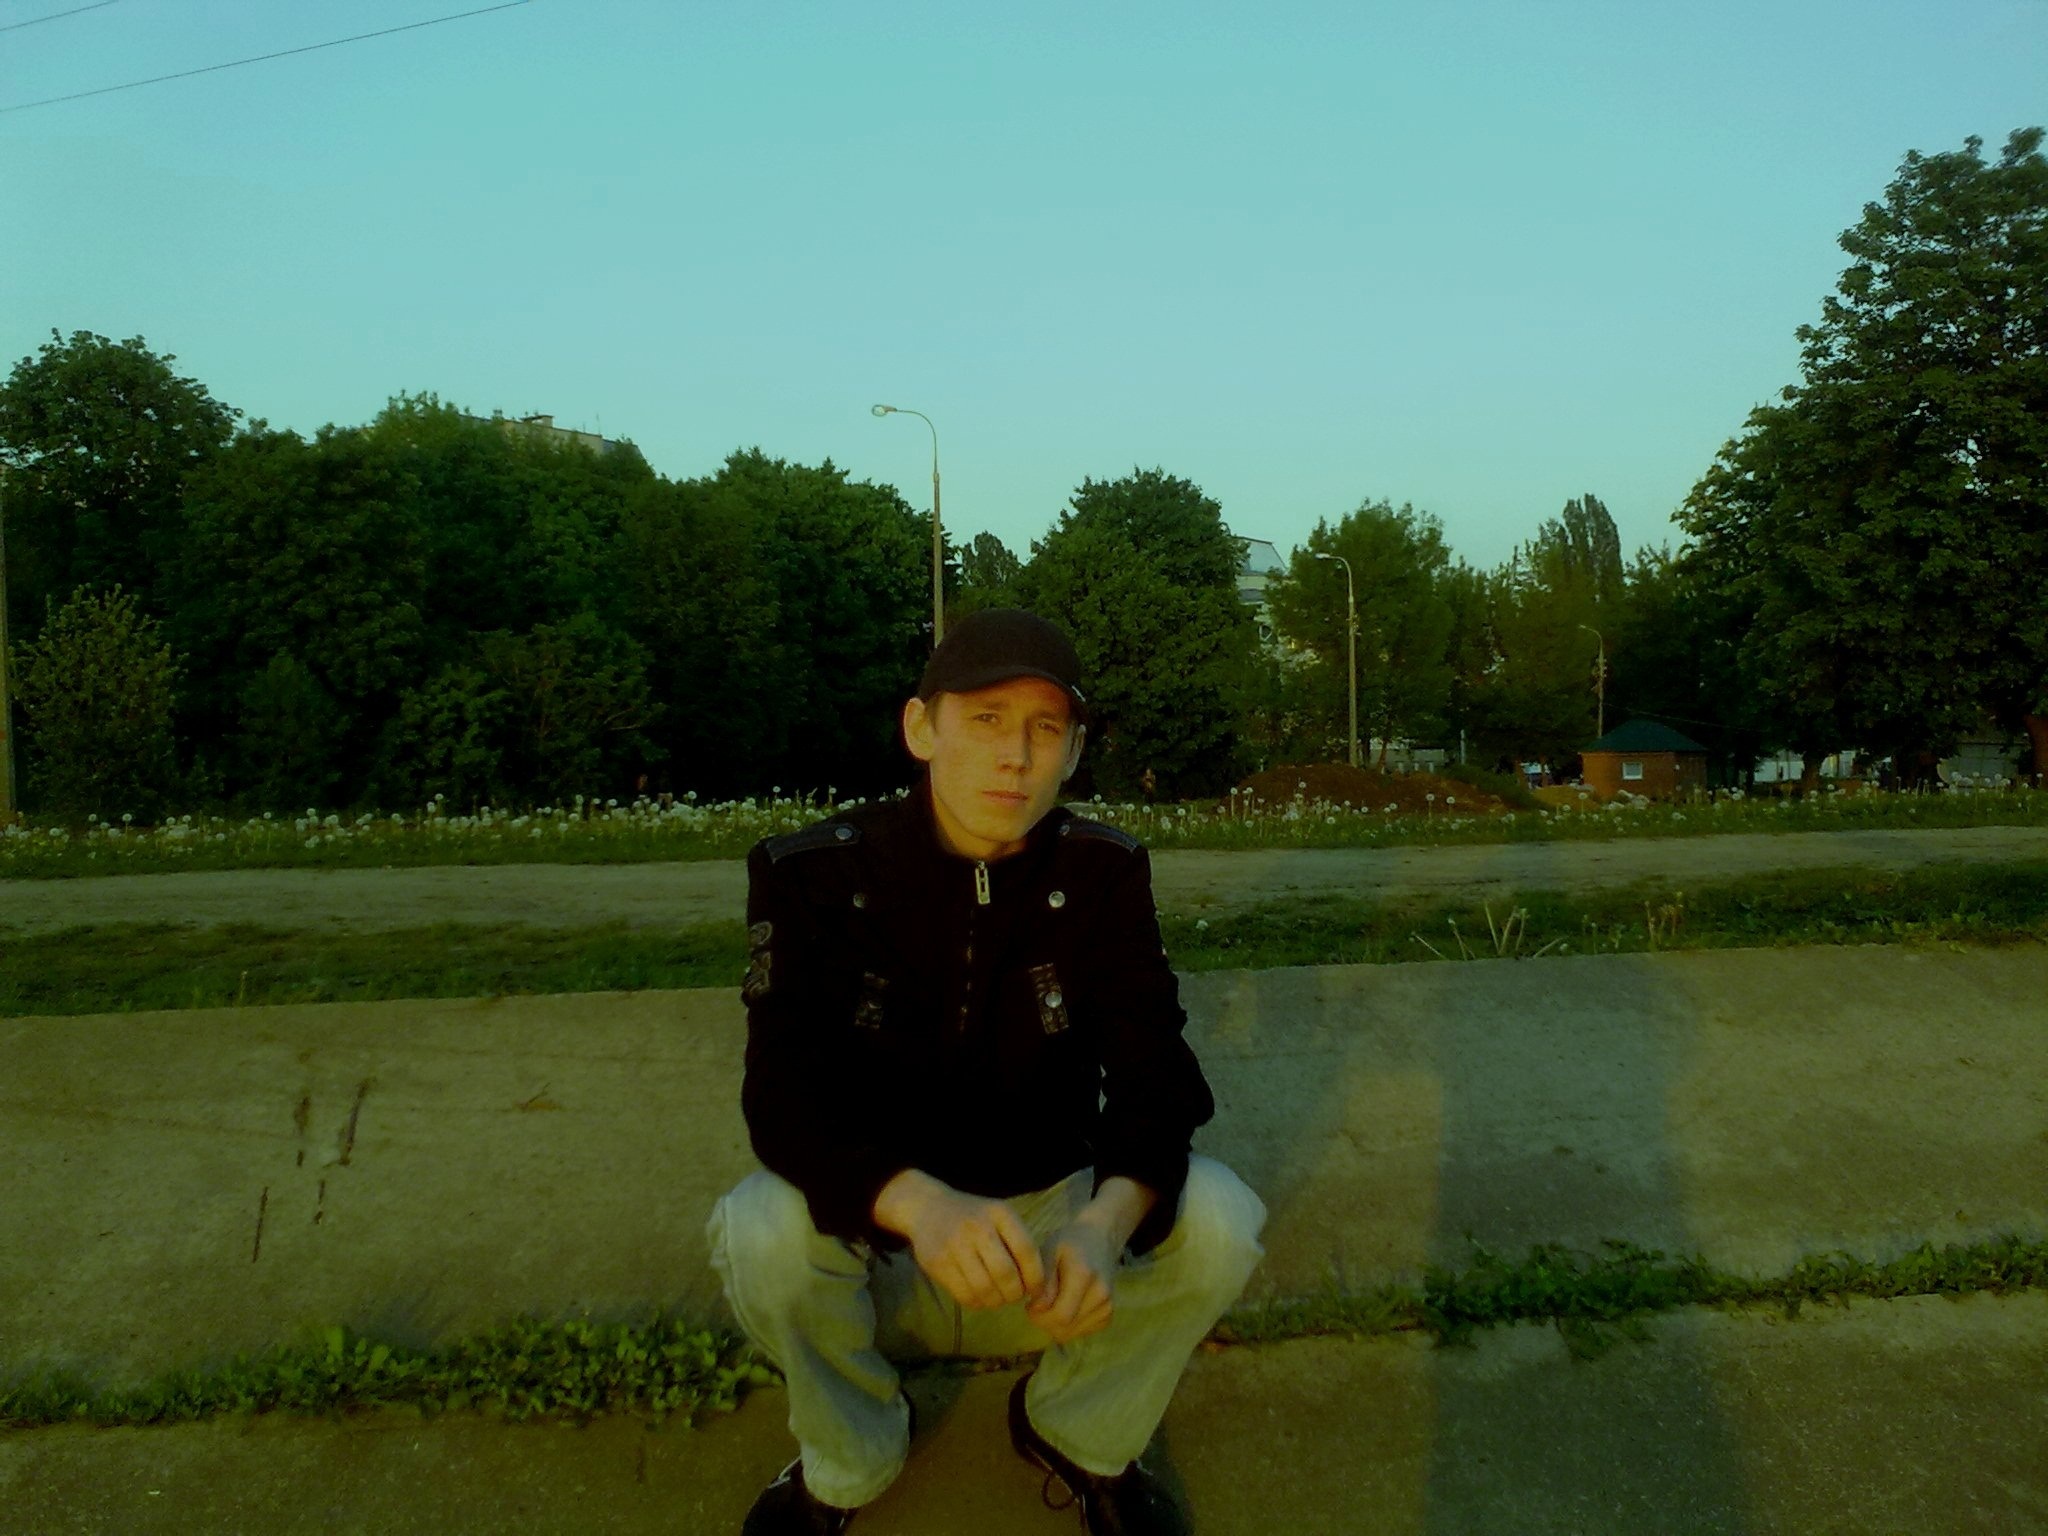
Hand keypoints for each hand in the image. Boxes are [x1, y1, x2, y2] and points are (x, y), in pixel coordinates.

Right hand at [880, 1173, 1045, 1310]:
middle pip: (1006, 1274)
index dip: (1035, 1278)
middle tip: (1013, 1296)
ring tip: (997, 1298)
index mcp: (999, 1213)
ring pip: (984, 1289)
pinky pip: (964, 1295)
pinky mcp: (937, 1263)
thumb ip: (1018, 1244)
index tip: (1036, 1291)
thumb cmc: (973, 1217)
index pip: (1026, 1250)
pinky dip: (977, 1303)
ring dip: (996, 1301)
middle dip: (1014, 1293)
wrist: (927, 1208)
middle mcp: (977, 1227)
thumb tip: (1038, 1287)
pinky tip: (980, 1297)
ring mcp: (954, 1245)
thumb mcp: (998, 1217)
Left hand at [1026, 1220, 1117, 1343]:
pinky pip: (1080, 1332)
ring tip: (1053, 1301)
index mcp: (1083, 1275)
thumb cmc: (1068, 1245)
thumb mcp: (1048, 1252)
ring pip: (1070, 1333)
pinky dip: (1068, 1325)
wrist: (1098, 1240)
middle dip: (1044, 1321)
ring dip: (1055, 1324)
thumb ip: (1042, 1281)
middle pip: (1063, 1328)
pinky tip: (1066, 1306)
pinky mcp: (1108, 1315)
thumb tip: (1037, 1309)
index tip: (1030, 1302)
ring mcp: (1107, 1306)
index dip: (1038, 1315)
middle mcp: (1101, 1294)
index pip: (1059, 1316)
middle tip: (1038, 1304)